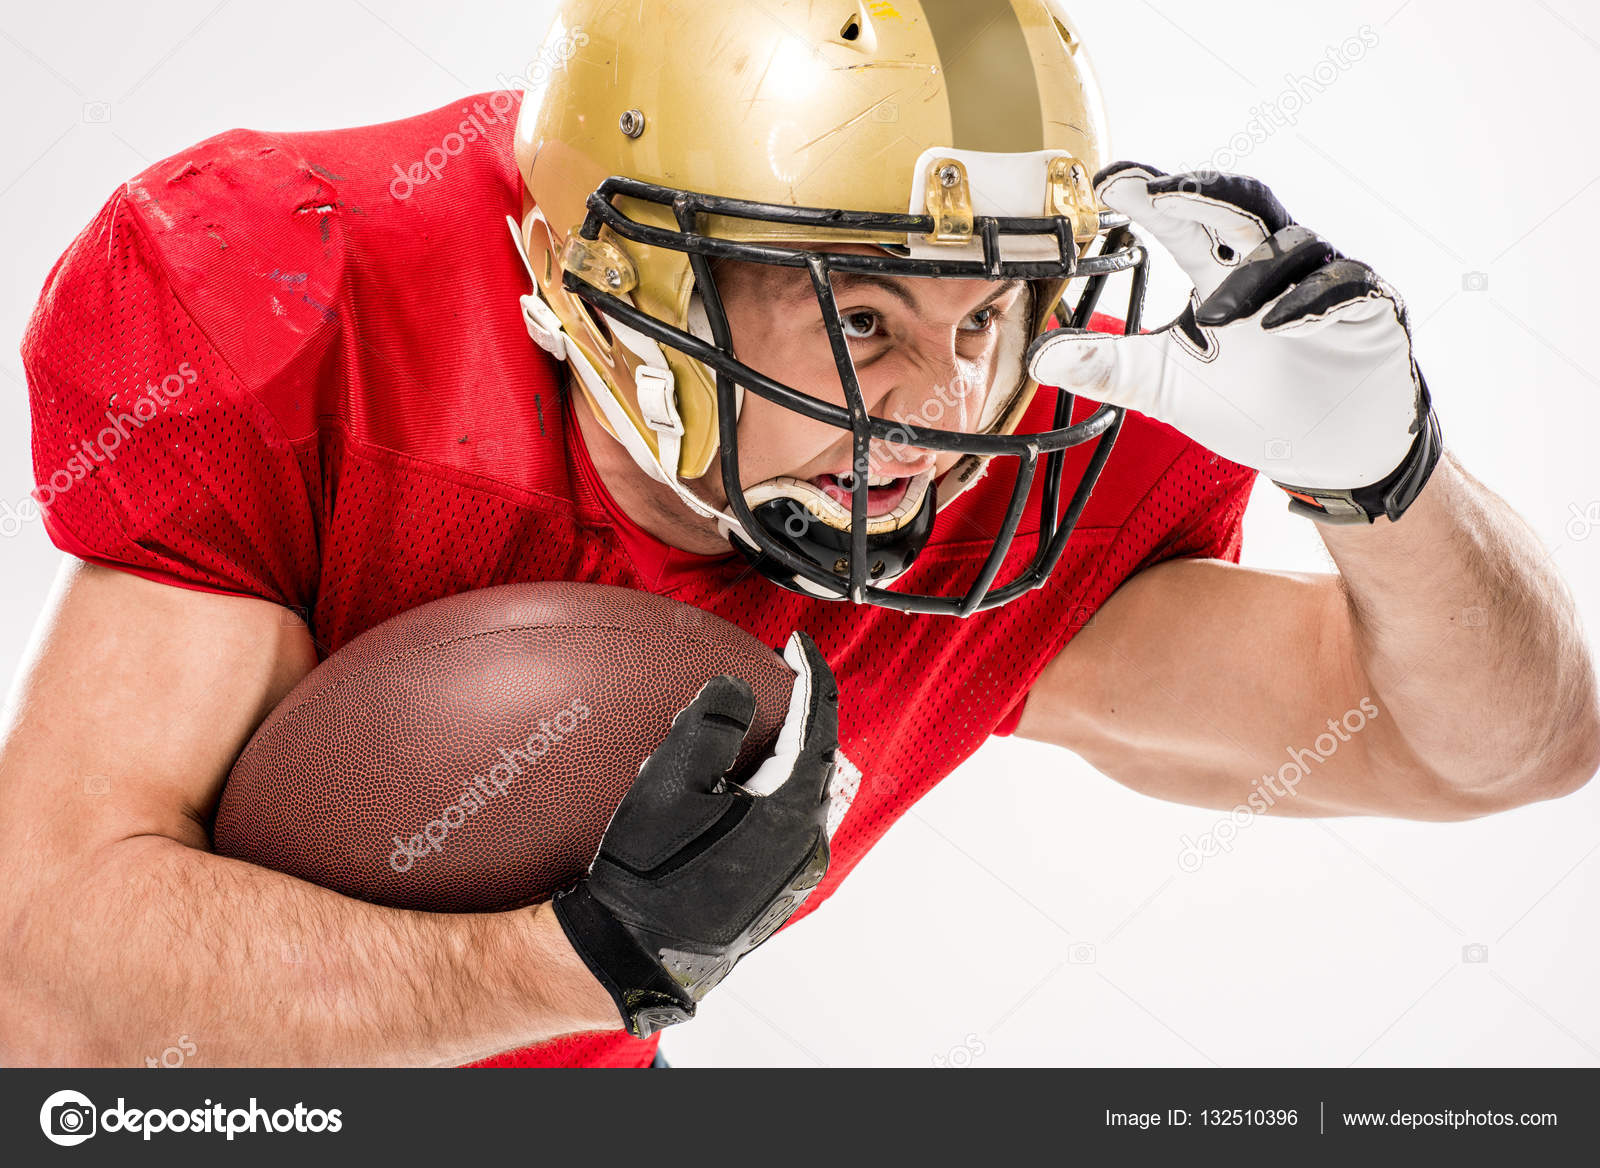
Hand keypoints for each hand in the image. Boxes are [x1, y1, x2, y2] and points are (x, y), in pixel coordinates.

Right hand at [553, 631, 838, 1037]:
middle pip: (816, 758)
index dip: (812, 677)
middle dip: (800, 714)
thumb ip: (712, 721)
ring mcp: (794, 874)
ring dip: (782, 755)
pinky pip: (785, 824)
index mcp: (795, 810)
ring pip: (801, 794)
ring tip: (753, 729)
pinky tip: (736, 787)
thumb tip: (738, 689)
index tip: (798, 645)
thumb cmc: (648, 874)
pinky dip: (771, 790)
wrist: (633, 958)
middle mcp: (808, 845)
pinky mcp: (774, 893)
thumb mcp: (670, 780)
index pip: (818, 725)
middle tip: (777, 680)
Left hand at [1030, 163, 1441, 523]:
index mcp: (1220, 271)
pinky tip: (1276, 326)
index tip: (1106, 183)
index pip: (1183, 219)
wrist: (1328, 451)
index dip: (1148, 195)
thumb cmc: (1253, 403)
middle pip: (1238, 205)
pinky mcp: (1367, 308)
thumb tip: (1043, 360)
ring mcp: (1321, 281)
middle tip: (1154, 193)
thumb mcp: (1165, 389)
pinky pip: (1343, 286)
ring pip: (1291, 246)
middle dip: (1198, 193)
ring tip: (1215, 315)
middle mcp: (1269, 264)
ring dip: (1251, 273)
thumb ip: (1110, 368)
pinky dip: (1311, 300)